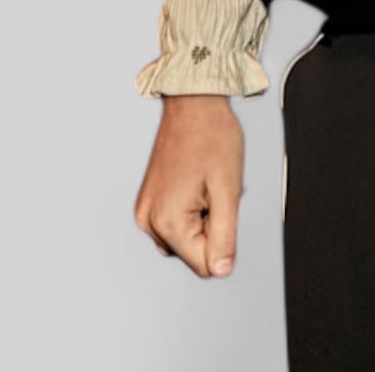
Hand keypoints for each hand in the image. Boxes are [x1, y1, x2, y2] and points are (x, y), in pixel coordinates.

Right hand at [135, 94, 244, 277]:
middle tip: (215, 190)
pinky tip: (196, 183)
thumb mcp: (228, 189)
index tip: (222, 206)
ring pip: (186, 237)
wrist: (193, 104)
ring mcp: (146, 210)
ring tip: (206, 184)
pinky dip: (191, 209)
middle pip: (193, 252)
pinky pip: (176, 221)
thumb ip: (225, 235)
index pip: (205, 264)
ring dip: (202, 218)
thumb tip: (222, 270)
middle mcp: (149, 221)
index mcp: (167, 222)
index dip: (224, 239)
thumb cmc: (212, 136)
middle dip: (212, 226)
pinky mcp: (149, 201)